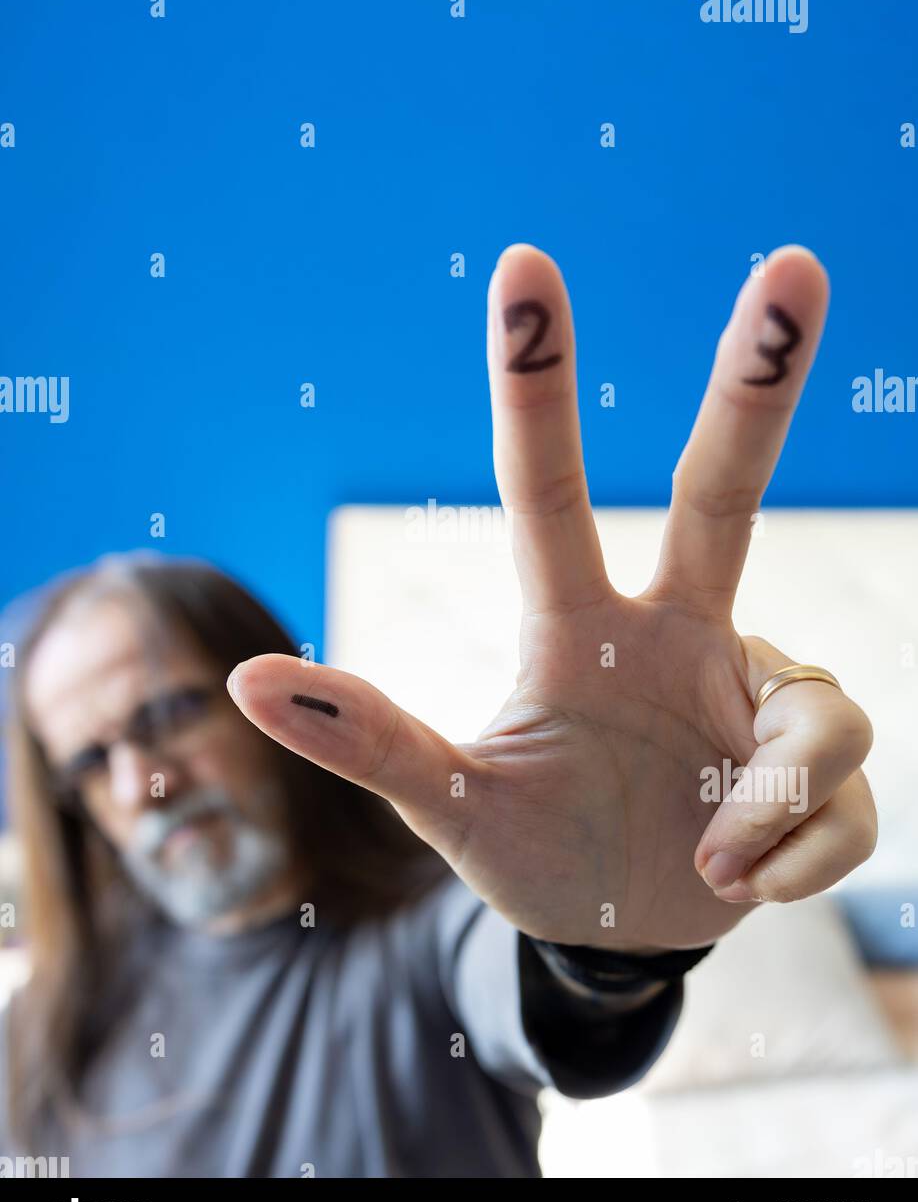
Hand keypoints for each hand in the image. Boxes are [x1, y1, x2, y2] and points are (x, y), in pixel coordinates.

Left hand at [227, 244, 876, 951]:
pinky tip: (749, 881)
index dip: (538, 386)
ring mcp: (762, 689)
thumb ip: (370, 741)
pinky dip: (796, 855)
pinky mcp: (828, 762)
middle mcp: (680, 629)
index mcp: (581, 629)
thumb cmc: (536, 853)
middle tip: (795, 264)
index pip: (552, 493)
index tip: (524, 263)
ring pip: (819, 711)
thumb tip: (243, 676)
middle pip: (725, 488)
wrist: (627, 937)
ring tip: (711, 865)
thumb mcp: (451, 807)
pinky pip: (844, 795)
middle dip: (758, 381)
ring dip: (764, 804)